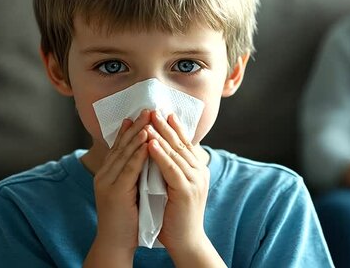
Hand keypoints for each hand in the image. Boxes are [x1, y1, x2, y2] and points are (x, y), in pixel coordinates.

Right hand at [85, 110, 150, 266]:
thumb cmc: (127, 218)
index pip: (121, 145)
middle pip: (122, 144)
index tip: (143, 113)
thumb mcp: (130, 189)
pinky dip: (139, 153)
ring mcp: (108, 182)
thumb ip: (135, 173)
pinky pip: (129, 168)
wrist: (115, 242)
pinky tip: (148, 141)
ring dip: (138, 134)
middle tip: (148, 108)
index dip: (132, 128)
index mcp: (109, 173)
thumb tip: (149, 155)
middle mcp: (105, 174)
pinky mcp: (115, 191)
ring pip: (125, 153)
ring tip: (149, 118)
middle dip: (137, 125)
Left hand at [146, 111, 223, 266]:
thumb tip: (157, 154)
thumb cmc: (176, 217)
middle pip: (182, 143)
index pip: (186, 143)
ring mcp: (195, 180)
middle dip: (166, 125)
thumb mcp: (174, 187)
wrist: (186, 241)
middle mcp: (200, 171)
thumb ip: (170, 171)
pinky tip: (150, 143)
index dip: (175, 127)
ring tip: (150, 120)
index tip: (164, 112)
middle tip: (154, 108)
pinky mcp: (187, 190)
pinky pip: (171, 167)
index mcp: (198, 170)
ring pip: (176, 152)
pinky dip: (160, 154)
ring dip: (161, 135)